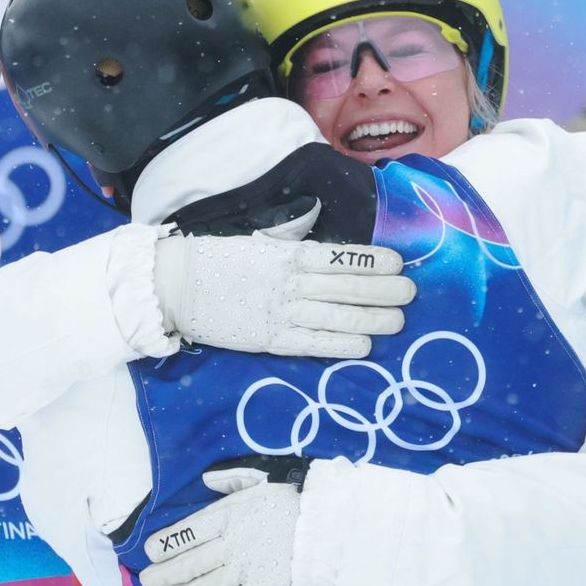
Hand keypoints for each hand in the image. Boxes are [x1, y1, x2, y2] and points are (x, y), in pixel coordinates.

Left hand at [140, 463, 302, 585]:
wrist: (327, 528)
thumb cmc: (291, 501)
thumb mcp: (260, 478)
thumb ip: (230, 480)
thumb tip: (207, 481)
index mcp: (227, 515)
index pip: (185, 533)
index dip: (163, 545)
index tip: (149, 554)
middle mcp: (230, 544)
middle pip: (188, 564)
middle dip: (161, 576)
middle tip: (145, 583)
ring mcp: (244, 570)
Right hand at [153, 208, 415, 359]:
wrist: (175, 286)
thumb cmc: (217, 259)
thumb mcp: (259, 240)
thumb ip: (292, 241)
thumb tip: (323, 239)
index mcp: (286, 254)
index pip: (340, 257)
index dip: (372, 261)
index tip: (398, 263)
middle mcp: (289, 283)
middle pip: (347, 288)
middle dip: (384, 291)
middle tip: (410, 293)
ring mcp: (280, 313)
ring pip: (337, 317)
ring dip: (372, 319)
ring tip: (399, 321)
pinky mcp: (268, 340)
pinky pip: (312, 344)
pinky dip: (340, 345)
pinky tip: (365, 346)